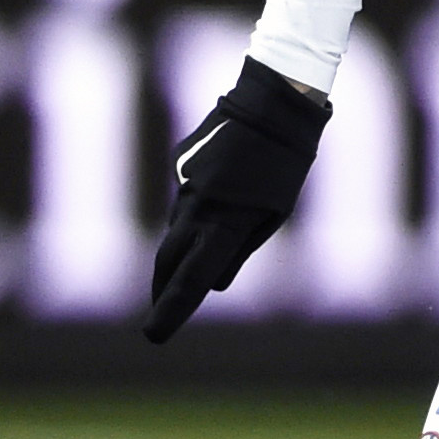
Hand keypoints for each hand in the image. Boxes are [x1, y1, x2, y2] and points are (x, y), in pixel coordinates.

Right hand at [143, 58, 327, 339]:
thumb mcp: (274, 213)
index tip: (153, 336)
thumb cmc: (285, 163)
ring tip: (201, 253)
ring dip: (183, 249)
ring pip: (177, 226)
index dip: (172, 311)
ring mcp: (184, 183)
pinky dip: (197, 206)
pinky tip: (222, 186)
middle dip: (163, 291)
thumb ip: (240, 250)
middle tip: (157, 317)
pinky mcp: (180, 163)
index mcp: (226, 222)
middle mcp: (198, 205)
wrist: (273, 101)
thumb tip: (216, 284)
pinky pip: (186, 195)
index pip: (193, 279)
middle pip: (169, 259)